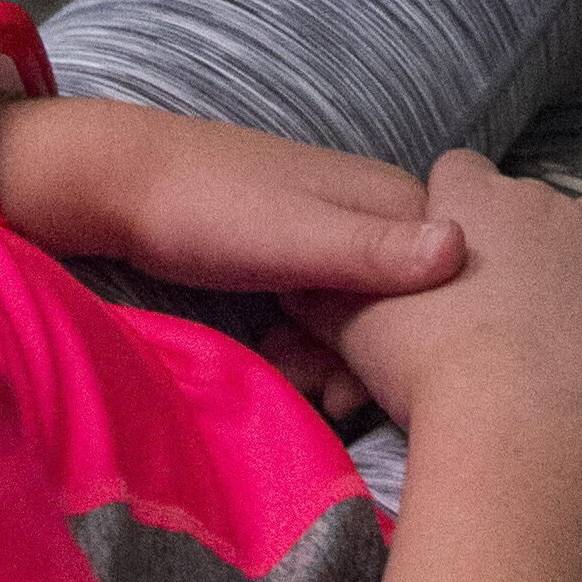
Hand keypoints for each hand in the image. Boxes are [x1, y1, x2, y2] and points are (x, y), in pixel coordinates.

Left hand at [0, 100, 466, 429]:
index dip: (422, 345)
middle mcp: (376, 211)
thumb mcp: (296, 237)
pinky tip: (284, 365)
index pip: (450, 286)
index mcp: (393, 200)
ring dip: (338, 359)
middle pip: (407, 306)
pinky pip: (331, 307)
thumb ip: (374, 249)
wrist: (122, 183)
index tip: (373, 388)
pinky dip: (314, 342)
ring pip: (366, 313)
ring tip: (296, 385)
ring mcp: (337, 229)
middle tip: (324, 398)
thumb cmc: (210, 208)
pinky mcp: (299, 249)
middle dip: (372, 362)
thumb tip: (459, 252)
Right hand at [289, 150, 581, 464]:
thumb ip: (328, 287)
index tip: (439, 272)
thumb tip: (301, 279)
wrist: (519, 431)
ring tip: (552, 325)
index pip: (457, 173)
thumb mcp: (352, 324)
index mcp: (474, 195)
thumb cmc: (429, 374)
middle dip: (513, 243)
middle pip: (527, 203)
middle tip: (491, 312)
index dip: (447, 218)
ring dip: (575, 260)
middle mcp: (544, 198)